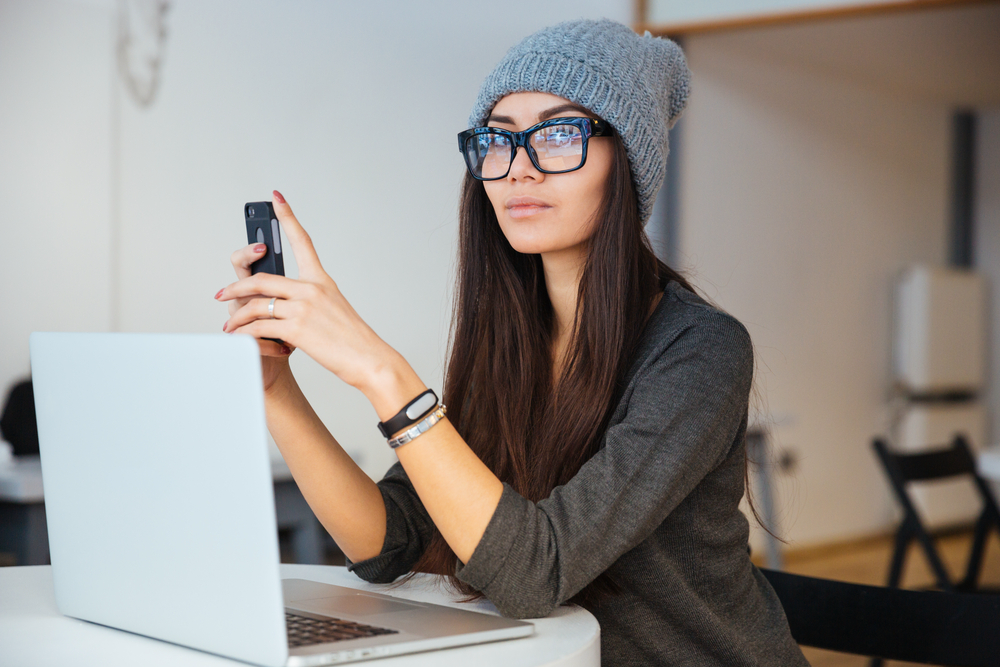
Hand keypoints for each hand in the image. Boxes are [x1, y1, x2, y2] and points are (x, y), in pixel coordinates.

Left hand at [217, 191, 395, 393]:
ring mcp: (304, 307)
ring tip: (230, 325)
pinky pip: (260, 327)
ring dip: (237, 316)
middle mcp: (311, 289)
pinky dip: (246, 334)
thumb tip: (282, 304)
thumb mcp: (334, 309)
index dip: (288, 217)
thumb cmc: (353, 338)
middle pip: (262, 278)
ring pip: (255, 304)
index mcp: (321, 280)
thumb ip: (310, 300)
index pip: (302, 241)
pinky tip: (242, 338)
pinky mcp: (297, 328)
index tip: (277, 198)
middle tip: (222, 294)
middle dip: (236, 287)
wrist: (368, 358)